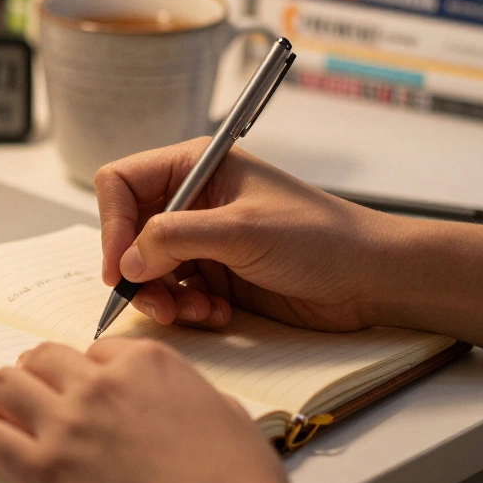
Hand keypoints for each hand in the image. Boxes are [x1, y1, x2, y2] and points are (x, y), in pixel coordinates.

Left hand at [0, 339, 304, 482]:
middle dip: (32, 368)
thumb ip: (189, 394)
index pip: (97, 348)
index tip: (76, 376)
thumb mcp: (227, 415)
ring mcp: (68, 425)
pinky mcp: (43, 470)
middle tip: (21, 377)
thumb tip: (182, 400)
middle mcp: (100, 383)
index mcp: (147, 363)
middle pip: (45, 359)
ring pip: (7, 385)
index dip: (84, 366)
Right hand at [95, 138, 391, 331]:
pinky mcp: (216, 274)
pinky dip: (186, 309)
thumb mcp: (242, 230)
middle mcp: (193, 200)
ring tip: (195, 312)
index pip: (122, 184)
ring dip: (163, 297)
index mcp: (195, 167)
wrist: (370, 278)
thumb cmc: (319, 238)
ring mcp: (203, 239)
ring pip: (148, 270)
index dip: (112, 225)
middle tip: (157, 305)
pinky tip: (217, 315)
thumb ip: (176, 238)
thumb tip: (126, 261)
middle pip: (129, 232)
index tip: (119, 268)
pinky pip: (175, 293)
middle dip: (137, 273)